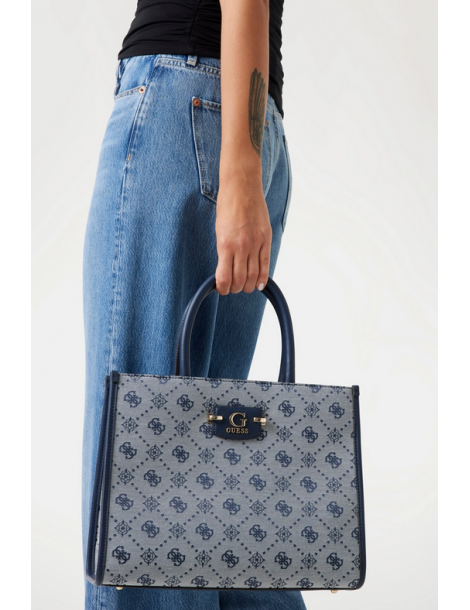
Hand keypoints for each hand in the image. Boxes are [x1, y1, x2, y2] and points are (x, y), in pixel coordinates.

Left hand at [215, 171, 271, 295]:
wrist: (242, 187)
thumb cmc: (227, 206)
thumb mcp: (219, 230)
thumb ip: (224, 250)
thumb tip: (226, 268)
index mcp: (225, 245)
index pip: (224, 277)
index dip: (223, 288)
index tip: (222, 288)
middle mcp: (241, 247)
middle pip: (240, 279)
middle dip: (236, 288)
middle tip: (233, 288)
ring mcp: (256, 243)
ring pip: (253, 275)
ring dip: (248, 285)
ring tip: (245, 287)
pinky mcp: (266, 238)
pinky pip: (265, 264)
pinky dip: (262, 277)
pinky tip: (259, 284)